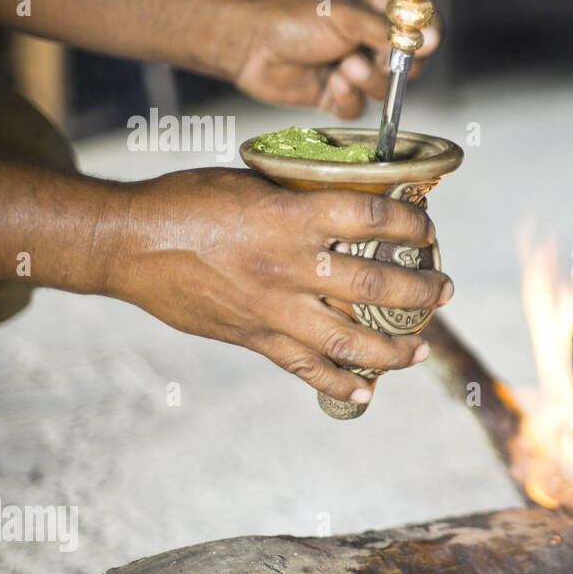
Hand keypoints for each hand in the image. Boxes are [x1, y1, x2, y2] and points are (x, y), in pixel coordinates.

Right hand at [107, 168, 452, 403]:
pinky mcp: (255, 338)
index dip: (410, 223)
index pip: (371, 218)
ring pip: (350, 338)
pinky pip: (306, 368)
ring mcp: (273, 308)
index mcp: (289, 216)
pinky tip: (367, 390)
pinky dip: (340, 384)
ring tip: (420, 347)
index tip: (427, 228)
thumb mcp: (253, 183)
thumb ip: (301, 200)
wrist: (129, 244)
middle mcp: (288, 265)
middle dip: (420, 290)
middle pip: (375, 284)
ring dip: (395, 347)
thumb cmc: (190, 201)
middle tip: (443, 290)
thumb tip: (353, 203)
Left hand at [227, 0, 441, 117]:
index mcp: (374, 9)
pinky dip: (348, 98)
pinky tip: (331, 83)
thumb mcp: (345, 14)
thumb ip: (389, 30)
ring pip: (384, 89)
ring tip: (343, 66)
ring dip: (367, 80)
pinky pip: (358, 108)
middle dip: (395, 66)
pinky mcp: (334, 94)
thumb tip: (432, 38)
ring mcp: (352, 68)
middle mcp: (367, 40)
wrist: (246, 41)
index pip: (419, 20)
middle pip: (409, 64)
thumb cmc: (290, 14)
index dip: (428, 32)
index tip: (423, 41)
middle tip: (375, 58)